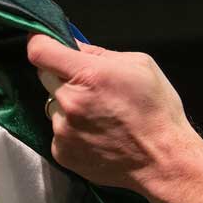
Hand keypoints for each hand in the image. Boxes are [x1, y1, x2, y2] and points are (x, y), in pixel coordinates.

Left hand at [27, 33, 202, 202]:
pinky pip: (58, 132)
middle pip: (45, 77)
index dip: (40, 42)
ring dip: (68, 106)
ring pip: (53, 106)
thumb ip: (101, 53)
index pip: (39, 50)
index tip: (49, 44)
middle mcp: (69, 102)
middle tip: (89, 86)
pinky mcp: (61, 153)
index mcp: (88, 74)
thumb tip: (75, 47)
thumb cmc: (157, 110)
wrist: (162, 160)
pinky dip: (72, 130)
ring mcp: (62, 131)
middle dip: (62, 76)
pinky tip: (96, 135)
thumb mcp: (140, 65)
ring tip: (99, 116)